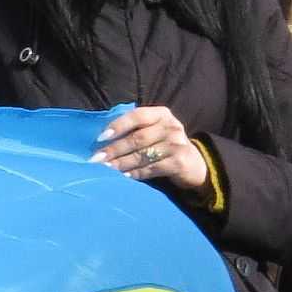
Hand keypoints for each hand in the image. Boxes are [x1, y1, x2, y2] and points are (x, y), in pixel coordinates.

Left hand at [94, 106, 209, 191]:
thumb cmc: (164, 145)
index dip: (118, 126)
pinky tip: (124, 176)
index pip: (137, 116)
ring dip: (122, 163)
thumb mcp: (154, 131)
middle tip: (96, 159)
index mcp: (161, 114)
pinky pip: (152, 168)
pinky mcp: (179, 162)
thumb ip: (134, 130)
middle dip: (114, 149)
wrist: (194, 164)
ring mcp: (177, 144)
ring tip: (106, 169)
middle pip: (138, 138)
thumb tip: (102, 139)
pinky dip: (136, 173)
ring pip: (143, 154)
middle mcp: (171, 126)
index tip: (100, 138)